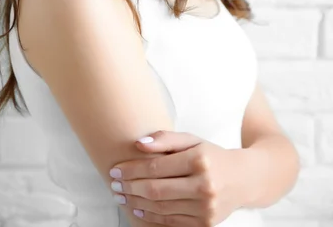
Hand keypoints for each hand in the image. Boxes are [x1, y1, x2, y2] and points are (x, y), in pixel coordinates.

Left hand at [109, 130, 241, 225]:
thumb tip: (138, 143)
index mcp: (200, 160)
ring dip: (136, 203)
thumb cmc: (212, 155)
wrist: (244, 179)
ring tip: (121, 195)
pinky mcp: (205, 224)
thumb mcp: (192, 140)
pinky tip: (138, 208)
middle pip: (156, 189)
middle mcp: (204, 185)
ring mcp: (206, 208)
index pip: (157, 166)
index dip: (132, 169)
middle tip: (112, 184)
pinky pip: (171, 222)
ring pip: (161, 208)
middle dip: (129, 187)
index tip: (115, 169)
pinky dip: (151, 217)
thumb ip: (165, 139)